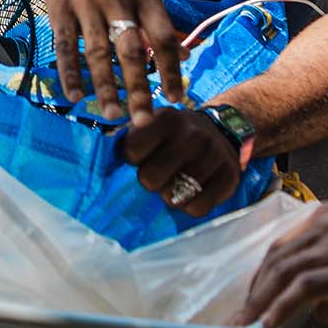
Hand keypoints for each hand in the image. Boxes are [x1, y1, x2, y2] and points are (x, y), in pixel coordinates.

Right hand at [34, 0, 185, 124]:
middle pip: (130, 50)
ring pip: (96, 53)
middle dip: (138, 88)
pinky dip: (70, 73)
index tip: (175, 98)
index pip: (163, 37)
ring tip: (111, 115)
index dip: (171, 69)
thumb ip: (157, 20)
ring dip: (104, 88)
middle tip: (144, 120)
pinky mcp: (58, 7)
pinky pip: (64, 46)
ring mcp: (85, 3)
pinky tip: (76, 96)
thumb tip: (184, 57)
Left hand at [124, 108, 240, 216]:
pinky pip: (198, 209)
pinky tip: (191, 193)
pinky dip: (190, 207)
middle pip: (150, 179)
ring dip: (169, 197)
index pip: (131, 150)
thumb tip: (98, 157)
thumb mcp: (154, 124)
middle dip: (149, 181)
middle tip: (156, 176)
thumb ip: (129, 137)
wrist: (222, 129)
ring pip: (174, 197)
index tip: (138, 157)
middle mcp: (191, 135)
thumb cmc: (176, 133)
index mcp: (166, 119)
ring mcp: (213, 156)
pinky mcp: (229, 177)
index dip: (131, 159)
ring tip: (174, 184)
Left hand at [240, 202, 327, 327]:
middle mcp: (326, 225)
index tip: (252, 298)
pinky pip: (303, 287)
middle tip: (240, 316)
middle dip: (255, 290)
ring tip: (246, 324)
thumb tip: (319, 310)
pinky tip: (271, 323)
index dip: (264, 275)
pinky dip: (282, 306)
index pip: (283, 246)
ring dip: (261, 302)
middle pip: (276, 259)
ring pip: (283, 272)